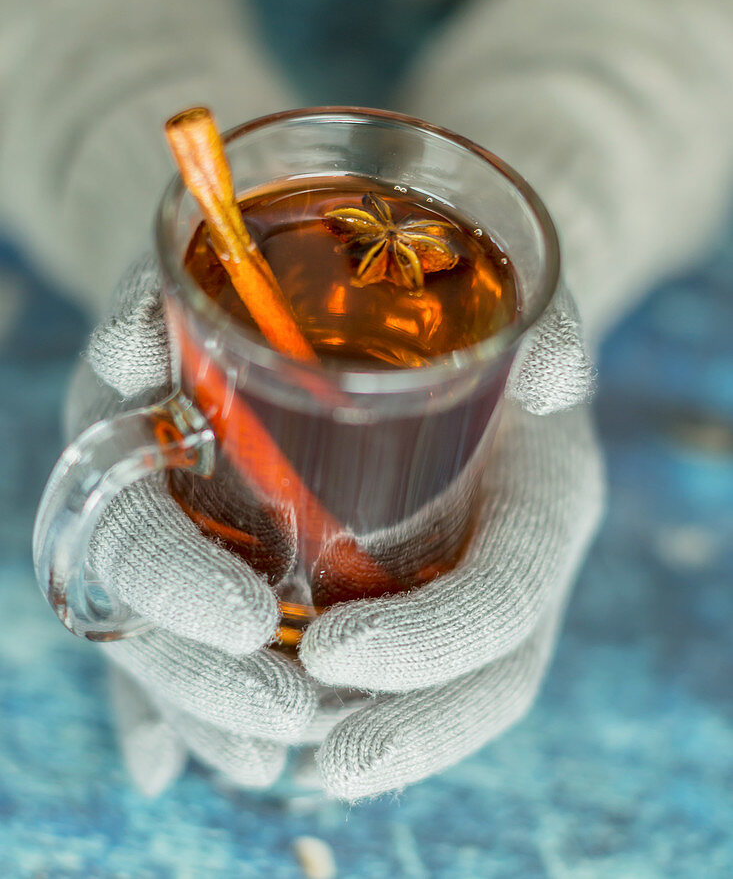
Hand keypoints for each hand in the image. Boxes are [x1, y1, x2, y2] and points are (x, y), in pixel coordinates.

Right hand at [67, 256, 318, 795]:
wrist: (247, 292)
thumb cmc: (235, 282)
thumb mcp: (200, 282)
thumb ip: (160, 307)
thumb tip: (133, 343)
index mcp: (117, 444)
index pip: (130, 539)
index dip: (176, 586)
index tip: (246, 620)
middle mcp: (130, 509)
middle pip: (148, 629)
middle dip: (208, 685)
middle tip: (294, 723)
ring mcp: (161, 548)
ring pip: (164, 658)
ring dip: (212, 719)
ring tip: (277, 763)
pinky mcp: (194, 575)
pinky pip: (176, 662)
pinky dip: (188, 720)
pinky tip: (207, 765)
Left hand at [299, 286, 604, 798]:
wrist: (475, 325)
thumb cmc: (488, 306)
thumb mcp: (513, 301)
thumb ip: (538, 328)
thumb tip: (546, 372)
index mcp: (549, 495)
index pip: (508, 598)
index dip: (433, 643)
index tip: (332, 654)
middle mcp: (517, 550)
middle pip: (490, 677)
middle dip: (413, 727)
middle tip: (324, 761)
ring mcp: (476, 573)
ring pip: (451, 690)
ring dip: (375, 729)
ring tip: (286, 754)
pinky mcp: (427, 580)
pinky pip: (404, 662)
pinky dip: (347, 699)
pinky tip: (277, 712)